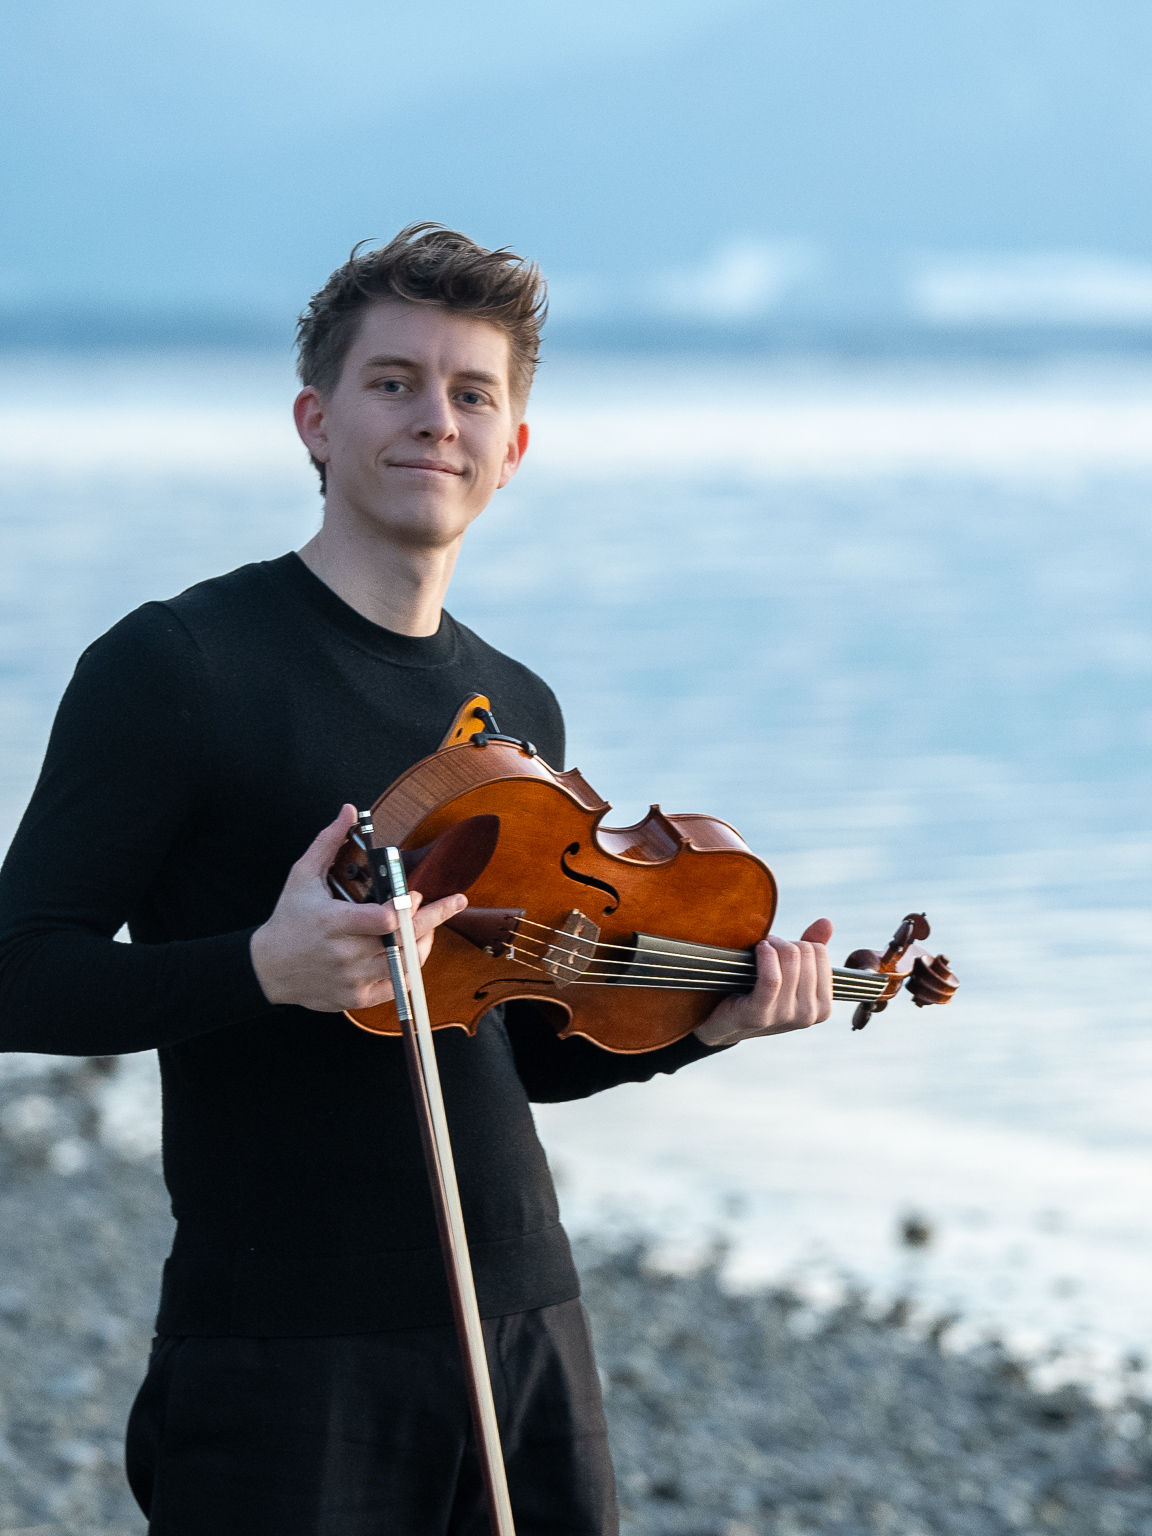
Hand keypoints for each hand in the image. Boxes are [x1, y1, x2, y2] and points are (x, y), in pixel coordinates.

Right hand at [250, 804, 466, 1011]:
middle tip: (455, 902)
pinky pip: (397, 986)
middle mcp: (345, 954)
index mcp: (333, 923)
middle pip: (403, 941)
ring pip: (405, 963)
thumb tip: (349, 811)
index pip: (384, 920)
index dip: (407, 907)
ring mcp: (352, 979)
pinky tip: (414, 952)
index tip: (418, 893)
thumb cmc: (288, 919)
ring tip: (430, 925)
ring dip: (424, 941)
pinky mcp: (356, 997)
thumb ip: (328, 842)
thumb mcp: (302, 876)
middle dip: (434, 919)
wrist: (268, 968)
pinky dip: (411, 969)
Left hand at [693, 919, 833, 1047]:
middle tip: (768, 947)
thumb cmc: (759, 994)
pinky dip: (765, 956)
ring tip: (761, 948)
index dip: (798, 942)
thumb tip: (826, 922)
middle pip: (805, 953)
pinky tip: (758, 949)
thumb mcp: (790, 975)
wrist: (726, 1023)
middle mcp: (809, 1015)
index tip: (782, 949)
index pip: (820, 952)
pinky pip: (772, 978)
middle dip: (784, 943)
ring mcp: (786, 1016)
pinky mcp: (760, 1014)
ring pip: (790, 960)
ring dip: (772, 945)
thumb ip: (811, 951)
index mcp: (823, 1007)